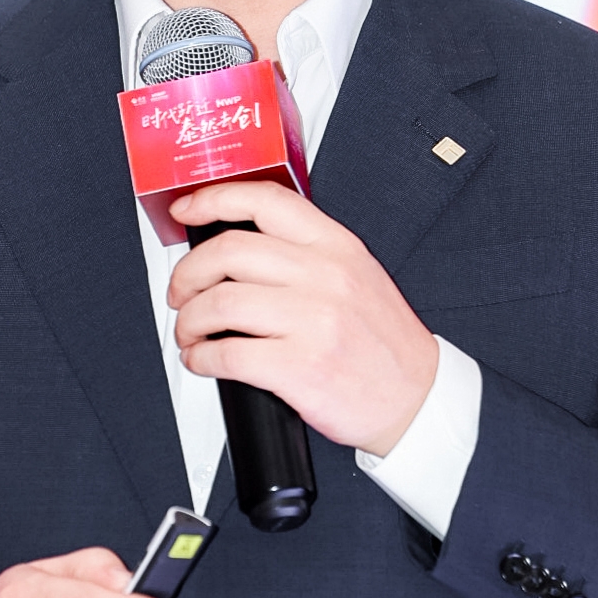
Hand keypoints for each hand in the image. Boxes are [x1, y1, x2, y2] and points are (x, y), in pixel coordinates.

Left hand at [168, 179, 437, 455]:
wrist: (416, 398)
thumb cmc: (384, 344)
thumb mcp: (358, 277)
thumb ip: (309, 255)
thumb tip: (241, 249)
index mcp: (337, 247)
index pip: (265, 202)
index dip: (214, 199)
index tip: (188, 210)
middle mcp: (325, 277)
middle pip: (228, 252)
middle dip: (188, 274)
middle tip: (182, 292)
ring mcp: (314, 322)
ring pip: (219, 304)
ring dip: (189, 321)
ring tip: (190, 333)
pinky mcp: (300, 368)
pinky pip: (227, 354)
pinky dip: (201, 358)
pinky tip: (203, 361)